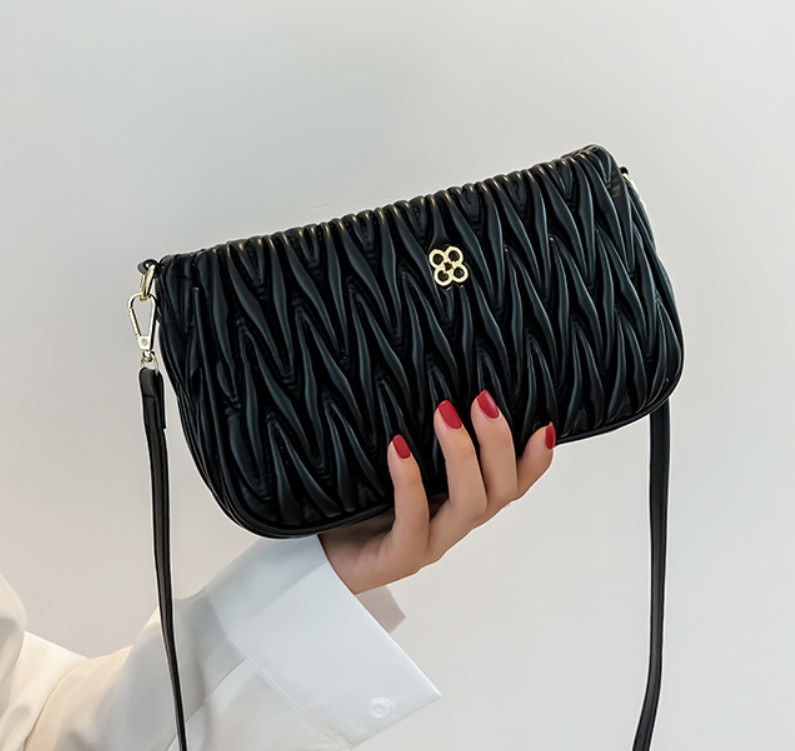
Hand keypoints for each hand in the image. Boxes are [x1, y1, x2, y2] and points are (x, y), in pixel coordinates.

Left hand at [318, 390, 555, 594]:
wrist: (319, 558)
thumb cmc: (359, 507)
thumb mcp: (398, 466)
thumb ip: (424, 440)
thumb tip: (439, 390)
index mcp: (461, 504)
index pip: (513, 484)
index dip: (536, 460)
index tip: (543, 424)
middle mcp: (453, 524)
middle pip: (500, 491)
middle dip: (498, 444)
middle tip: (483, 400)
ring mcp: (430, 543)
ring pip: (469, 505)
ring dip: (463, 456)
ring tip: (445, 414)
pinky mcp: (399, 558)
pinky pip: (412, 520)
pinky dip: (409, 481)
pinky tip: (398, 448)